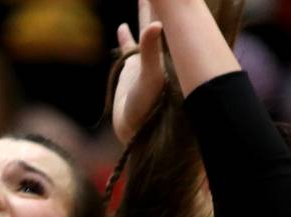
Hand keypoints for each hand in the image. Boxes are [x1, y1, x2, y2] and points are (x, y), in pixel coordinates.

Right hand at [111, 0, 165, 143]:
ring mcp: (146, 59)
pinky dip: (126, 36)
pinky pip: (129, 47)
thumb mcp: (151, 77)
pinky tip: (122, 27)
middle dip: (158, 4)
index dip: (166, 4)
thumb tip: (156, 24)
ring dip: (145, 13)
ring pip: (145, 28)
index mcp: (168, 49)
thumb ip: (152, 51)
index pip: (168, 17)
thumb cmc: (148, 107)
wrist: (136, 130)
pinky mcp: (132, 70)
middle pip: (159, 17)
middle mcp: (160, 51)